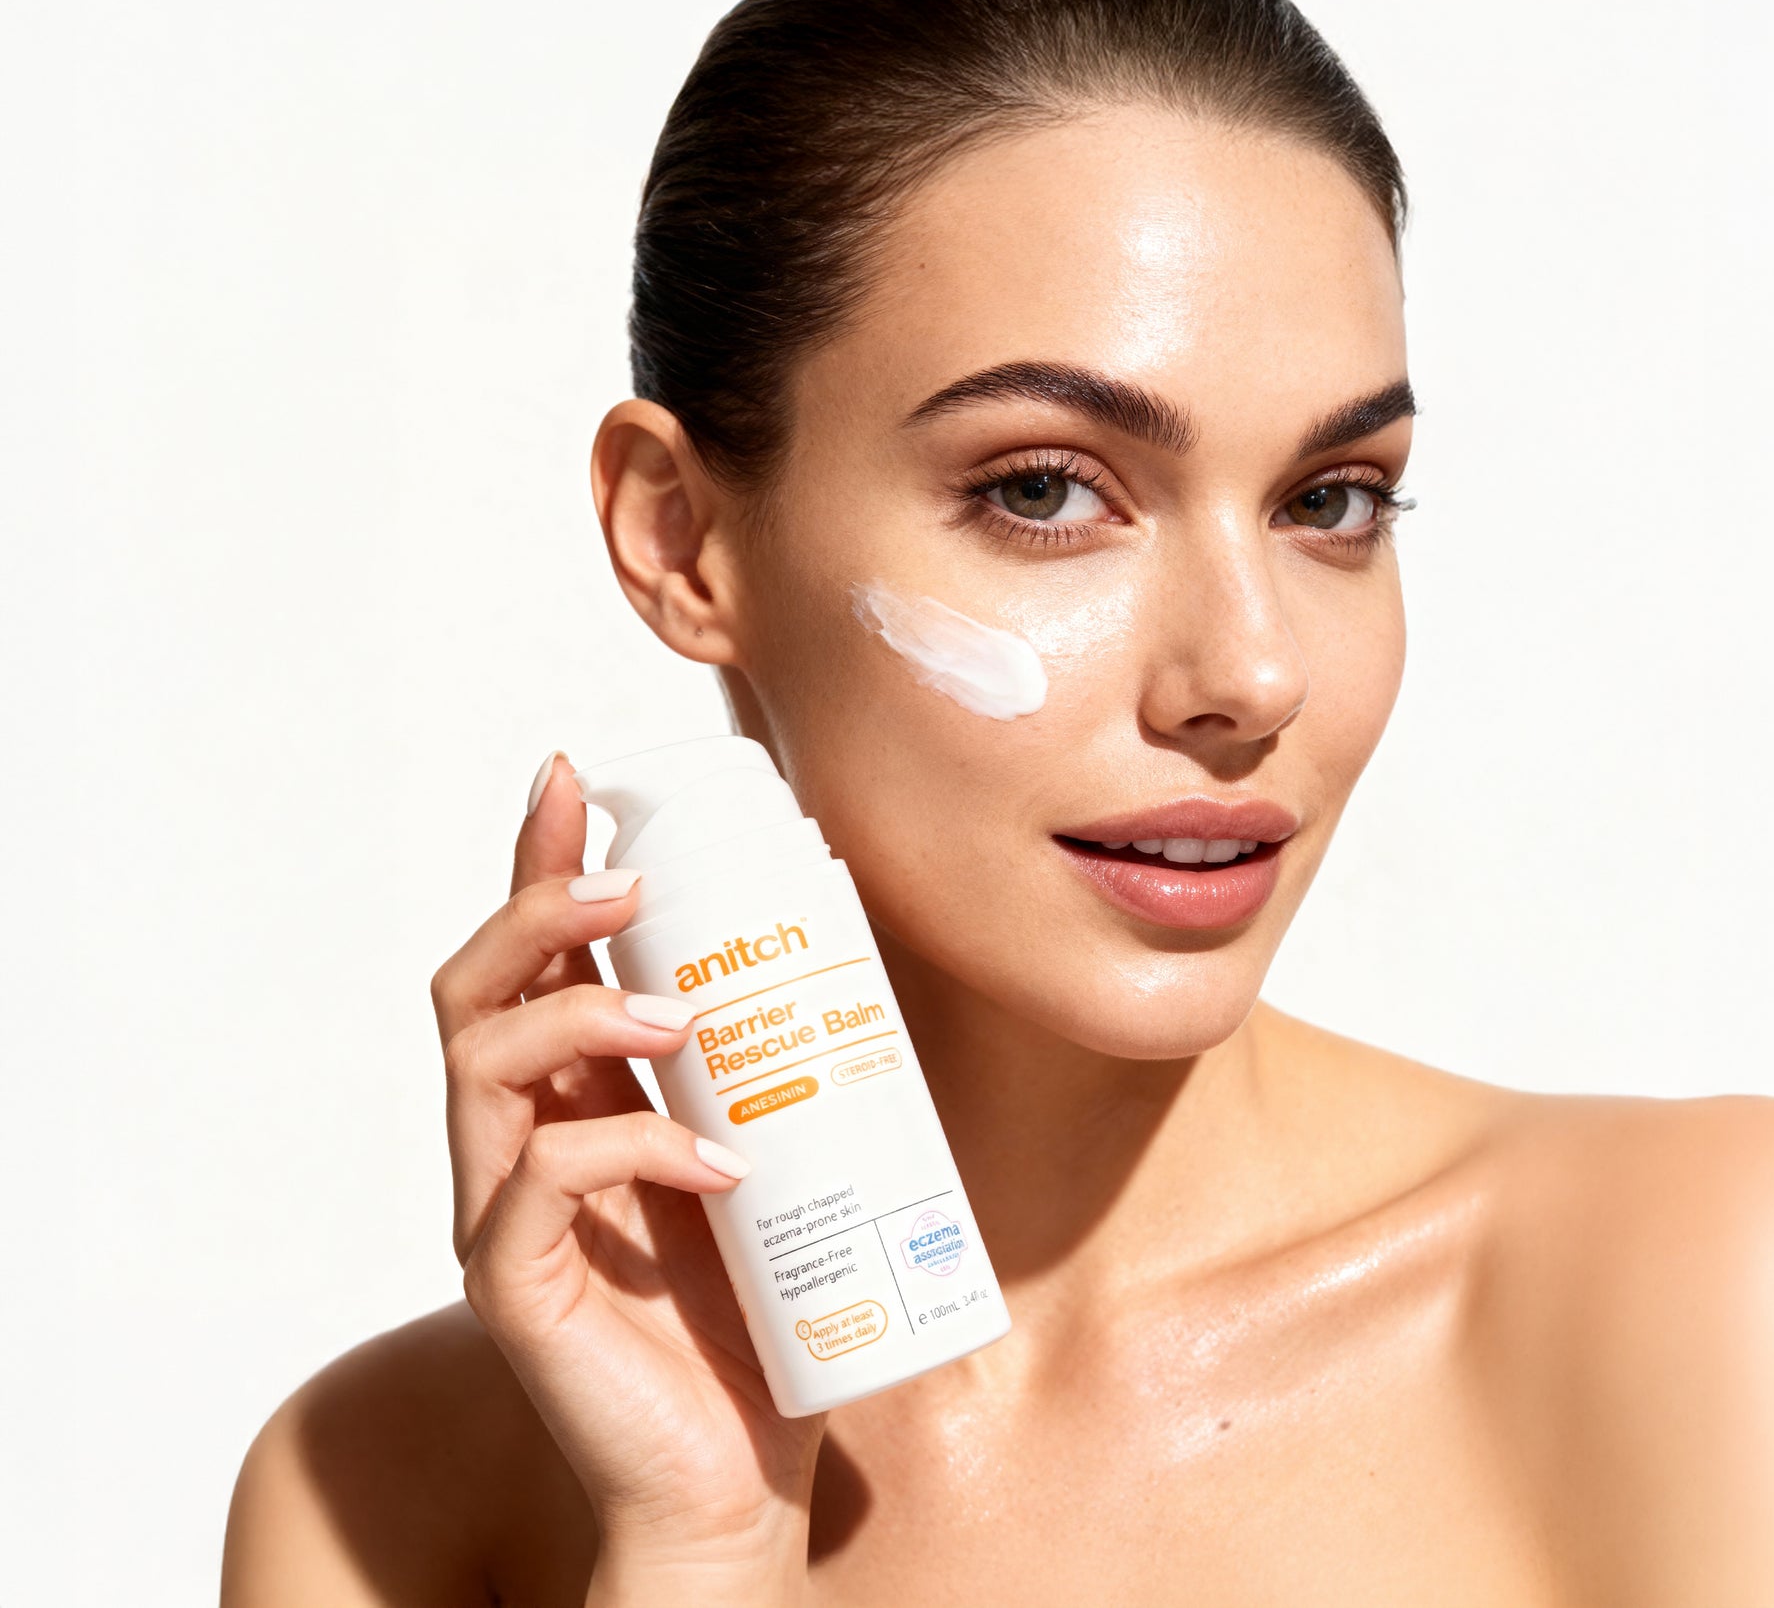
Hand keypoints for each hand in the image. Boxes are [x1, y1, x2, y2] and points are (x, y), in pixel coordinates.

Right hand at [431, 752, 823, 1596]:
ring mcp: (501, 1213)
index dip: (534, 860)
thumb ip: (755, 1053)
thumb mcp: (756, 1140)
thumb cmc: (750, 1300)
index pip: (526, 955)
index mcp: (567, 1094)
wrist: (735, 1472)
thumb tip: (831, 920)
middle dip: (534, 909)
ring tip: (672, 1015)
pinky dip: (629, 1149)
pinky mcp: (515, 1288)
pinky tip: (717, 1161)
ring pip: (478, 1067)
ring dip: (575, 1014)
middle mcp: (514, 1140)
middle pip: (470, 989)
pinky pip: (537, 1189)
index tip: (570, 773)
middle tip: (623, 880)